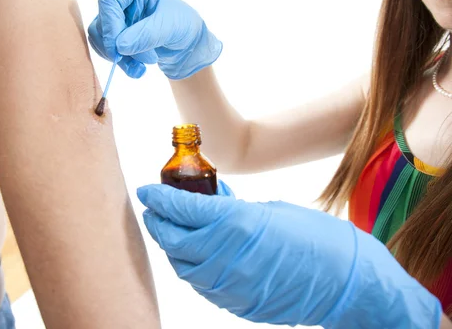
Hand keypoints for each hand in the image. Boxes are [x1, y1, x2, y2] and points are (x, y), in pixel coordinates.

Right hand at [88, 0, 222, 79]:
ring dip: (118, 59)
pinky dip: (121, 64)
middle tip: (139, 63)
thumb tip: (120, 47)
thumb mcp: (171, 27)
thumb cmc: (184, 26)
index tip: (119, 49)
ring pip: (100, 39)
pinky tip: (137, 70)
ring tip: (140, 69)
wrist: (188, 44)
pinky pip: (106, 51)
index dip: (110, 25)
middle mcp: (123, 1)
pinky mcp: (116, 37)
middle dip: (117, 47)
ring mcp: (118, 19)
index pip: (109, 1)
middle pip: (102, 22)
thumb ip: (147, 35)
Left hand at [137, 182, 441, 327]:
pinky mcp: (234, 303)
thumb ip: (233, 208)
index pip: (179, 208)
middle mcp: (224, 255)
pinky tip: (193, 255)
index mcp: (234, 223)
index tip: (147, 190)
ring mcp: (227, 284)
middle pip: (171, 238)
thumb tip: (209, 200)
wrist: (347, 284)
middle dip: (157, 221)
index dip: (158, 197)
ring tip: (171, 230)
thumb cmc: (316, 238)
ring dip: (170, 246)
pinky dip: (189, 267)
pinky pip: (199, 284)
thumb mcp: (270, 210)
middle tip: (154, 208)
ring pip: (180, 265)